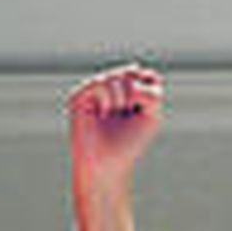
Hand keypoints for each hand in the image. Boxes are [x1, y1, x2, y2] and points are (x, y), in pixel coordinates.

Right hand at [67, 64, 163, 190]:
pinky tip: (102, 114)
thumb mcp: (151, 116)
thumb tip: (131, 69)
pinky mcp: (79, 95)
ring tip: (113, 115)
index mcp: (131, 91)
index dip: (150, 90)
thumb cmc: (130, 142)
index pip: (148, 74)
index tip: (146, 110)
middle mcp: (112, 87)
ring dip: (121, 99)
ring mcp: (95, 89)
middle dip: (135, 94)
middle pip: (132, 71)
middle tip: (128, 113)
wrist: (108, 161)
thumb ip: (151, 92)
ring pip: (115, 76)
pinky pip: (100, 83)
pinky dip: (107, 100)